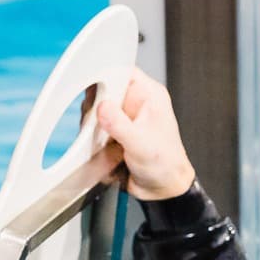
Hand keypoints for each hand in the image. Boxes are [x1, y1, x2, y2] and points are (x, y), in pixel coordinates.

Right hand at [85, 68, 195, 200]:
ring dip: (94, 125)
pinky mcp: (114, 131)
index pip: (122, 70)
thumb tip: (102, 107)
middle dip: (96, 106)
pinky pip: (95, 126)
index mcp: (149, 95)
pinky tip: (104, 147)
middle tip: (101, 124)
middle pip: (104, 89)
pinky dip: (93, 136)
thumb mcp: (141, 144)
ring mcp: (124, 117)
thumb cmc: (165, 165)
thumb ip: (120, 124)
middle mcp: (136, 103)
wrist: (163, 189)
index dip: (105, 76)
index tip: (94, 91)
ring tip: (106, 141)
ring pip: (96, 109)